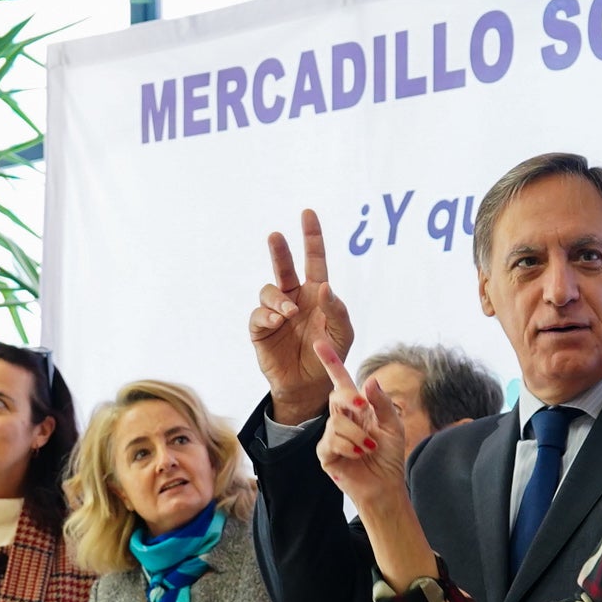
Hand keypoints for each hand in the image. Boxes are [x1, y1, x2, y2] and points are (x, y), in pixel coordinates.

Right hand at [250, 208, 356, 424]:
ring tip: (289, 313)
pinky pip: (259, 314)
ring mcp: (275, 312)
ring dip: (279, 299)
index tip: (308, 214)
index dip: (311, 237)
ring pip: (269, 291)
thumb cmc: (328, 356)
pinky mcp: (261, 329)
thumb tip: (324, 285)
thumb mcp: (343, 334)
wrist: (309, 387)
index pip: (314, 260)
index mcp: (315, 294)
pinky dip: (268, 315)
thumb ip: (337, 310)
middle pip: (284, 267)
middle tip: (276, 235)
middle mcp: (293, 298)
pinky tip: (278, 321)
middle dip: (280, 250)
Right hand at [311, 337, 410, 519]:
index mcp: (357, 409)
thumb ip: (382, 403)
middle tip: (364, 409)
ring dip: (357, 433)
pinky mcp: (325, 454)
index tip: (319, 343)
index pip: (341, 382)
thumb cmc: (390, 457)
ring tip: (369, 447)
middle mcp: (341, 419)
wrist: (385, 486)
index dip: (330, 363)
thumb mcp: (393, 426)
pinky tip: (359, 454)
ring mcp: (330, 436)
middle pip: (336, 397)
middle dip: (351, 400)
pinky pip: (331, 440)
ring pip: (336, 421)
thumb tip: (369, 381)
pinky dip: (350, 446)